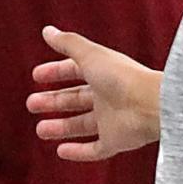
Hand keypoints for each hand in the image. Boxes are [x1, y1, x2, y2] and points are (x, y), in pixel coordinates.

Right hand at [27, 26, 160, 161]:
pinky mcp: (116, 141)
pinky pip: (95, 149)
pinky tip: (60, 151)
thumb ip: (68, 43)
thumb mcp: (90, 55)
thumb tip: (47, 30)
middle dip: (53, 101)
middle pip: (76, 98)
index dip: (56, 72)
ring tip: (40, 130)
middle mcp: (108, 96)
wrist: (150, 105)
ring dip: (61, 127)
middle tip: (32, 103)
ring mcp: (112, 119)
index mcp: (104, 72)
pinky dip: (78, 152)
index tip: (37, 76)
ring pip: (82, 125)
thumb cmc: (123, 77)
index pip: (76, 71)